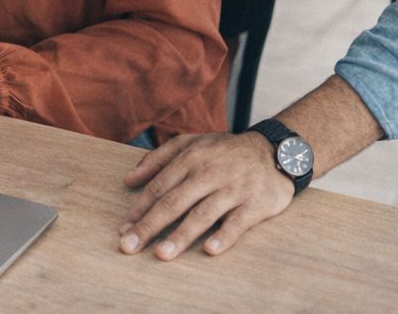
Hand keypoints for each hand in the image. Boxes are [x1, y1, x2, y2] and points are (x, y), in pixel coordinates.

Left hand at [117, 131, 292, 258]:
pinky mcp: (254, 204)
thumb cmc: (223, 151)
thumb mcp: (190, 143)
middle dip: (149, 226)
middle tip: (129, 246)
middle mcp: (208, 173)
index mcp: (190, 159)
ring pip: (202, 215)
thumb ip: (158, 158)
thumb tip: (128, 180)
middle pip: (173, 203)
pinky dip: (224, 236)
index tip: (123, 229)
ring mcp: (232, 189)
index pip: (158, 187)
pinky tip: (209, 249)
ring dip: (180, 236)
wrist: (274, 151)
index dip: (139, 209)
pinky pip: (236, 222)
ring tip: (161, 254)